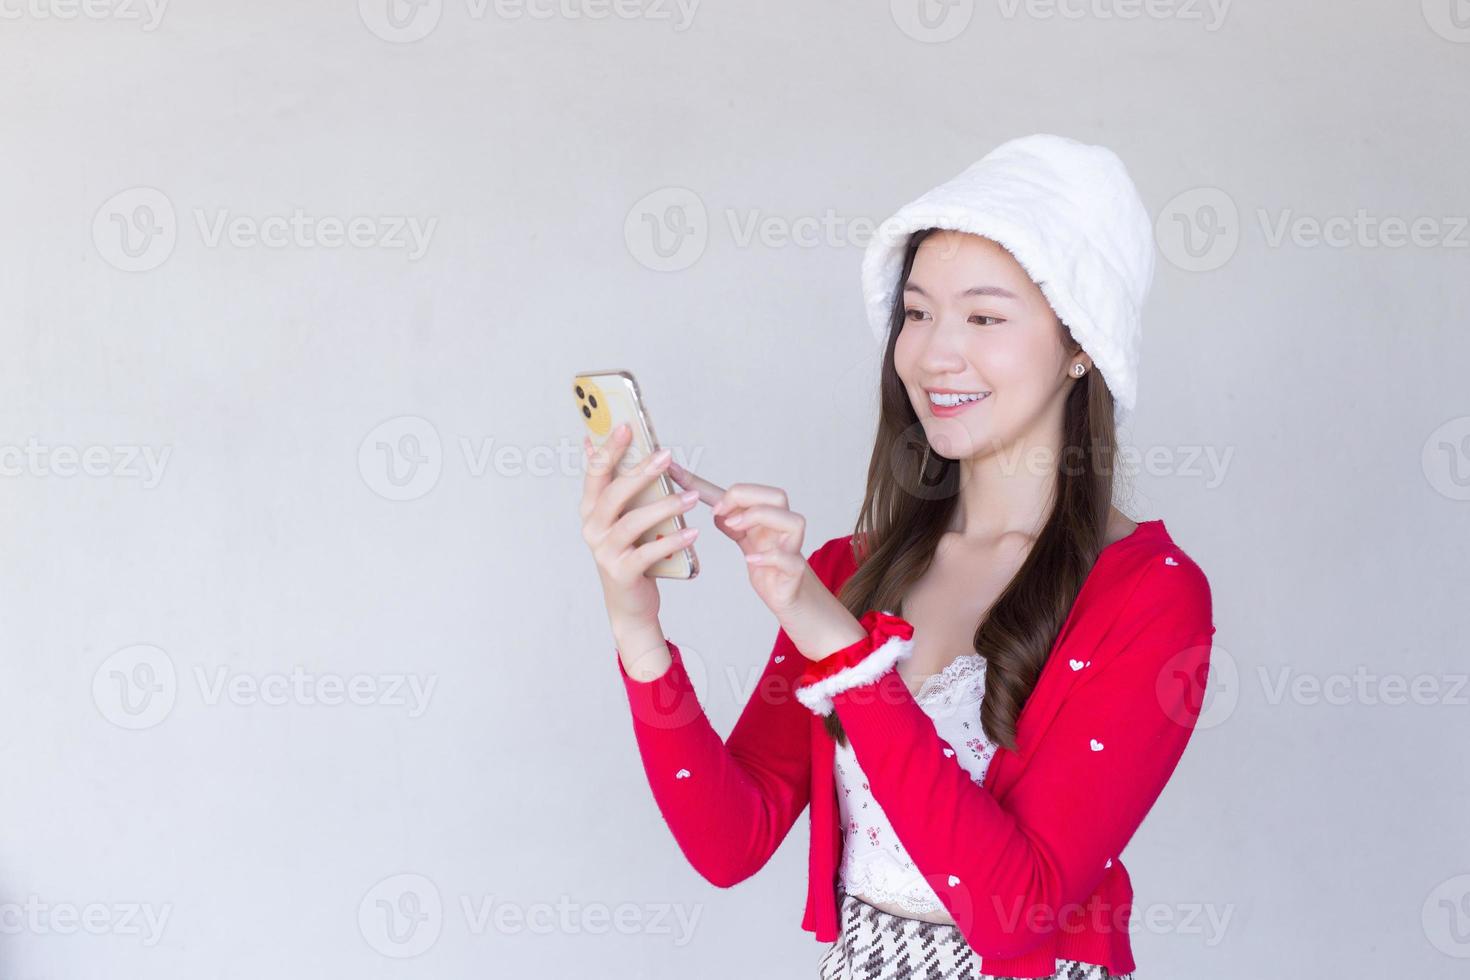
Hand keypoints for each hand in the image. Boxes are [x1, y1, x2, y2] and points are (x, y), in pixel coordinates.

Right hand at [579, 424, 701, 636]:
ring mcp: (604, 552)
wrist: (631, 603)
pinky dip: (671, 541)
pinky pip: (647, 553)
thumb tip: (594, 441)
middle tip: (666, 456)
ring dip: (663, 507)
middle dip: (640, 472)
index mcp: (590, 509)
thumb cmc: (630, 552)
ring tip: (690, 498)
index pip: (596, 473)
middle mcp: (592, 529)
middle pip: (614, 494)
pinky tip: (692, 532)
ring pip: (631, 523)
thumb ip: (613, 483)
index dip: (609, 449)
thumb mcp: (620, 517)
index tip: (627, 426)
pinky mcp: (622, 573)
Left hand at [668, 461, 861, 660]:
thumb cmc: (772, 570)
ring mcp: (791, 549)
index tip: (673, 472)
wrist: (793, 600)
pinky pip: (789, 560)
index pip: (738, 493)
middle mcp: (781, 529)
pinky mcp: (795, 573)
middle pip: (777, 495)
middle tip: (720, 511)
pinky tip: (750, 561)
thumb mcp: (747, 543)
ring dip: (760, 518)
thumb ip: (733, 524)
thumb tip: (716, 509)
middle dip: (746, 496)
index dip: (703, 483)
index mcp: (766, 519)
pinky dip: (771, 557)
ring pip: (793, 521)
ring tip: (734, 527)